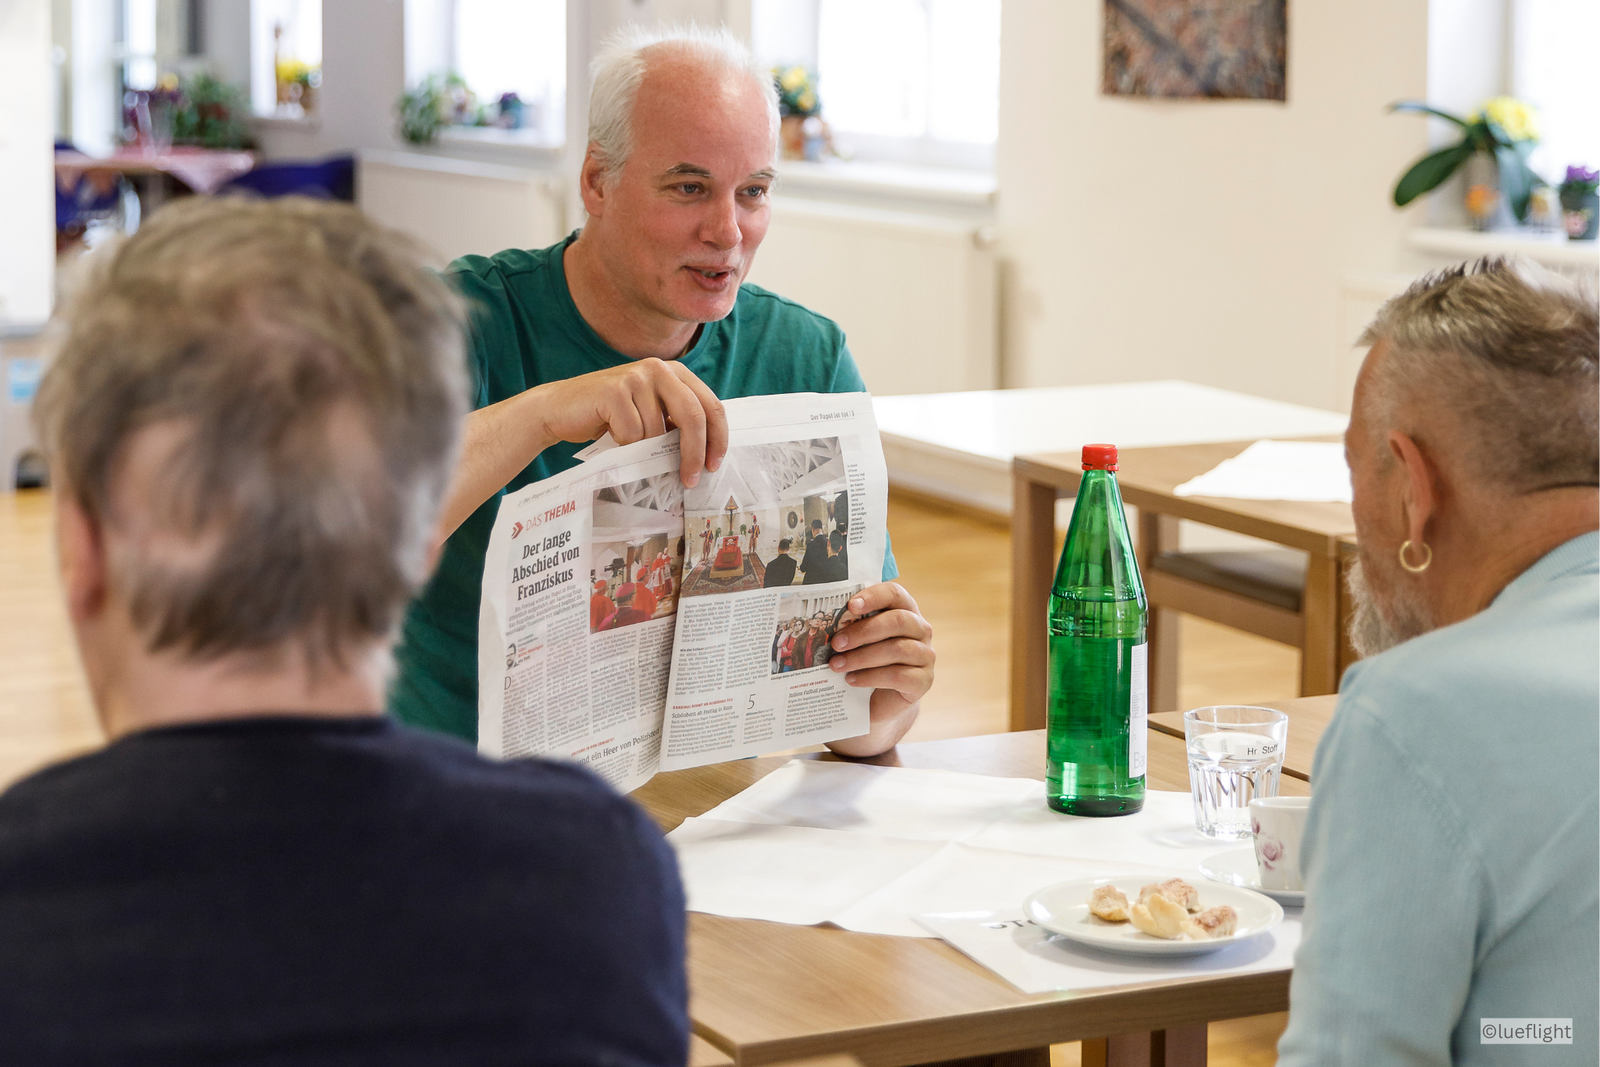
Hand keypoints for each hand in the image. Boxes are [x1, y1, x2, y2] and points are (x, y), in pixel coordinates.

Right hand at [533, 358, 727, 486]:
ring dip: (646, 451)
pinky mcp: (614, 391)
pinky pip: (633, 434)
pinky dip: (625, 446)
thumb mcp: (651, 414)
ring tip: (629, 446)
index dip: (717, 438)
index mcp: (675, 372)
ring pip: (658, 431)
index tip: (713, 466)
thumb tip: (709, 455)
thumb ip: (677, 421)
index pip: (711, 406)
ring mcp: (636, 377)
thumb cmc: (610, 418)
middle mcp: (659, 369)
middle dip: (694, 453)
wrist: (560, 409)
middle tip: (690, 479)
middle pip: (693, 416)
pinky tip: (612, 436)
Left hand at [823, 582, 934, 757]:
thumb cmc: (869, 661)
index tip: (850, 606)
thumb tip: (824, 619)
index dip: (873, 597)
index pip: (894, 593)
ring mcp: (926, 655)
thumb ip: (852, 625)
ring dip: (861, 657)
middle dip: (863, 631)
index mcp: (905, 610)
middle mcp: (921, 629)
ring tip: (836, 665)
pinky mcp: (923, 681)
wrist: (882, 699)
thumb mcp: (861, 640)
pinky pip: (897, 675)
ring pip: (897, 649)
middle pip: (897, 621)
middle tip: (836, 643)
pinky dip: (870, 677)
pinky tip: (851, 680)